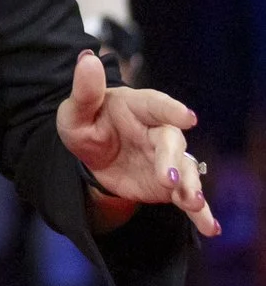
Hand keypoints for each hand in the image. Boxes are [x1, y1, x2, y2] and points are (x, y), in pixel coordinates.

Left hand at [55, 51, 219, 236]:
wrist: (92, 156)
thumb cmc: (86, 125)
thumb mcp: (75, 111)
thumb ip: (84, 90)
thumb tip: (86, 59)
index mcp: (138, 106)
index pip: (156, 104)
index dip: (171, 109)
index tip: (186, 116)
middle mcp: (159, 131)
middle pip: (172, 141)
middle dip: (172, 158)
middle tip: (169, 177)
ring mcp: (167, 158)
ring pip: (185, 170)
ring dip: (191, 186)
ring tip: (192, 203)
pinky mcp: (169, 184)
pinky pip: (187, 198)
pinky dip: (200, 213)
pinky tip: (211, 227)